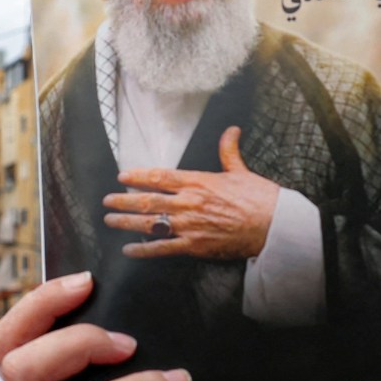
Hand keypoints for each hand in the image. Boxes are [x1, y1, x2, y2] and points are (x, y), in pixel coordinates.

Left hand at [104, 126, 280, 259]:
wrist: (273, 226)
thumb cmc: (259, 198)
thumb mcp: (241, 171)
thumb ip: (229, 151)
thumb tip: (231, 131)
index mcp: (198, 182)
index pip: (160, 177)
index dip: (138, 176)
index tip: (123, 176)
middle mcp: (189, 202)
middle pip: (148, 200)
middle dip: (124, 200)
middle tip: (107, 200)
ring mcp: (190, 225)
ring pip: (150, 223)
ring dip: (127, 222)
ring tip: (110, 220)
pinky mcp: (195, 246)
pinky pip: (163, 248)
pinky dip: (144, 250)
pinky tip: (129, 250)